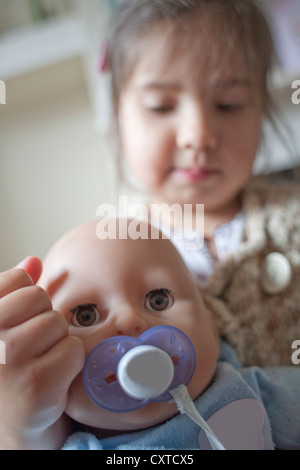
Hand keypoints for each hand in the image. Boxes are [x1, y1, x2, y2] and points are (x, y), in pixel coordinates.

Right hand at [0, 257, 84, 448]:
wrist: (12, 422)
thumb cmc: (10, 368)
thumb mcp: (4, 326)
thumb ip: (14, 292)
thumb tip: (33, 260)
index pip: (18, 279)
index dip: (28, 300)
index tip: (20, 323)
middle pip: (39, 297)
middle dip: (43, 318)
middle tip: (32, 346)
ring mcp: (8, 360)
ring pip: (57, 322)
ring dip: (57, 341)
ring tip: (41, 361)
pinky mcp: (36, 383)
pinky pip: (72, 348)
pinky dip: (70, 361)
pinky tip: (53, 376)